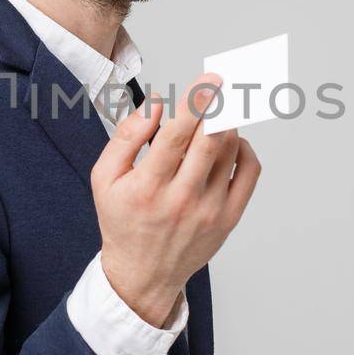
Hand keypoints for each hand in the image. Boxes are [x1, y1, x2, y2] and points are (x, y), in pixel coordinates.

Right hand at [90, 72, 263, 325]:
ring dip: (225, 123)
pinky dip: (243, 147)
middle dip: (219, 105)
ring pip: (230, 151)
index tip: (209, 79)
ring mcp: (210, 210)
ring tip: (211, 118)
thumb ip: (126, 136)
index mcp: (147, 187)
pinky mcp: (229, 218)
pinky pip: (248, 171)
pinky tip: (228, 141)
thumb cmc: (122, 221)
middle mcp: (182, 200)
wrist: (143, 274)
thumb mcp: (105, 178)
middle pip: (210, 141)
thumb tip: (156, 102)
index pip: (176, 136)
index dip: (195, 102)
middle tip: (222, 83)